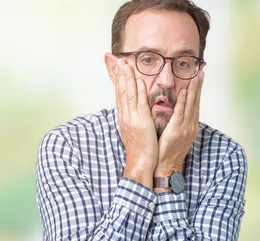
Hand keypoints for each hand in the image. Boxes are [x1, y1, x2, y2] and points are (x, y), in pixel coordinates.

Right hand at [116, 58, 157, 186]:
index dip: (119, 80)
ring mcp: (132, 119)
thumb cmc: (140, 147)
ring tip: (126, 64)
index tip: (118, 67)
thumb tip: (134, 108)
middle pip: (121, 91)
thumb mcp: (135, 129)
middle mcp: (126, 116)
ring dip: (127, 78)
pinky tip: (139, 81)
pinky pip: (139, 104)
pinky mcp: (141, 123)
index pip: (120, 94)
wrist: (140, 162)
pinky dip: (138, 92)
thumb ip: (134, 117)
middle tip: (119, 60)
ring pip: (128, 95)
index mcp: (125, 117)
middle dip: (120, 75)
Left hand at [154, 71, 203, 179]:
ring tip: (196, 77)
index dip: (197, 91)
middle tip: (201, 72)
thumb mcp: (176, 134)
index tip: (199, 78)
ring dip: (193, 90)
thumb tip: (176, 111)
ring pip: (190, 106)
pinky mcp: (177, 131)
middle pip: (195, 102)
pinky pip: (180, 114)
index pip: (195, 104)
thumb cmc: (168, 151)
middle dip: (198, 87)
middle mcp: (191, 125)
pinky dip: (183, 102)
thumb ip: (177, 122)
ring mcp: (185, 128)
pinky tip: (184, 92)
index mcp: (190, 125)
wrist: (167, 166)